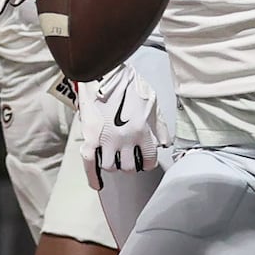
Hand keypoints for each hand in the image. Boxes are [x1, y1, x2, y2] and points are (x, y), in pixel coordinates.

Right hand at [82, 56, 170, 173]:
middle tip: (126, 159)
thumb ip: (160, 125)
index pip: (148, 159)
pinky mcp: (90, 137)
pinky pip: (90, 163)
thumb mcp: (151, 102)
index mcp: (142, 130)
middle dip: (129, 165)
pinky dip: (92, 176)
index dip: (146, 163)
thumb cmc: (128, 84)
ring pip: (111, 167)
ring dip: (113, 166)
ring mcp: (106, 140)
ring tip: (113, 159)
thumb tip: (165, 143)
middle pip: (129, 167)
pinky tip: (97, 183)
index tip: (143, 163)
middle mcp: (125, 139)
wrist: (104, 71)